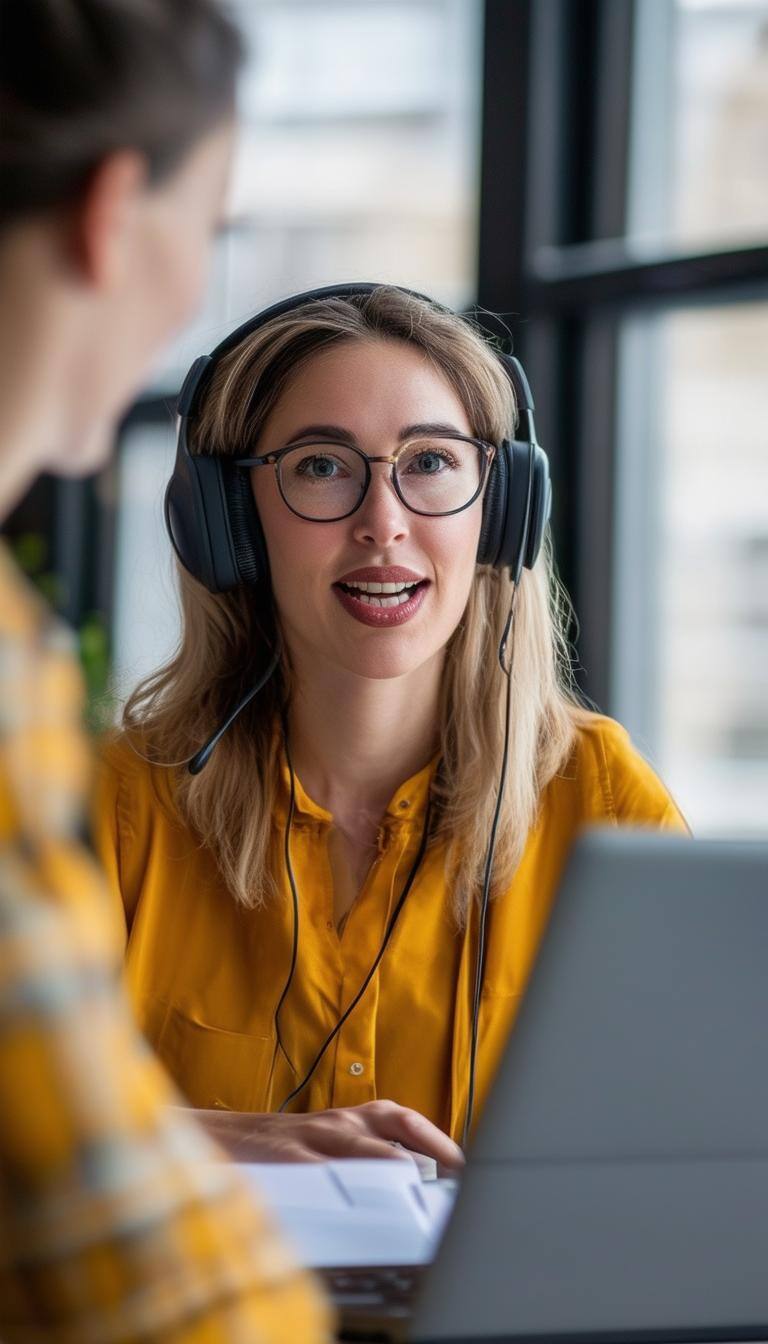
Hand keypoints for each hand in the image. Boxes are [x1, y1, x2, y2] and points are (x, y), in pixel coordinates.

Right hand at [188, 1100, 464, 1171]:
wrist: (219, 1138)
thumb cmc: (285, 1148)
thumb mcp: (330, 1145)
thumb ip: (367, 1158)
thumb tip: (417, 1184)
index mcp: (354, 1118)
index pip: (409, 1123)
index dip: (443, 1144)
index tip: (472, 1170)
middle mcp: (341, 1122)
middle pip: (400, 1129)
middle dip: (435, 1154)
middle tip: (463, 1179)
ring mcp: (314, 1137)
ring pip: (367, 1149)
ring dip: (400, 1168)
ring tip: (427, 1188)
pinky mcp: (287, 1158)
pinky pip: (322, 1172)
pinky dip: (347, 1185)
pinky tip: (365, 1203)